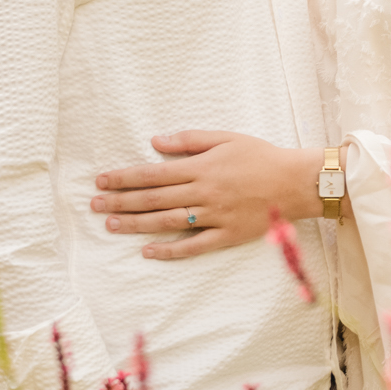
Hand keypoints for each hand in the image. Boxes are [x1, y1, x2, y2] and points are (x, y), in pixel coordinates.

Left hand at [91, 131, 323, 259]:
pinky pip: (194, 246)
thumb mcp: (226, 138)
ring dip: (136, 225)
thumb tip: (155, 141)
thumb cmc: (262, 156)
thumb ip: (190, 139)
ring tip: (111, 225)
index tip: (101, 181)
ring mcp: (215, 216)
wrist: (296, 182)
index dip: (125, 178)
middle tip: (94, 205)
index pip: (153, 173)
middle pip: (154, 199)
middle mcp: (204, 193)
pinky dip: (170, 251)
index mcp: (202, 167)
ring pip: (167, 222)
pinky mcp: (227, 235)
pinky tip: (148, 251)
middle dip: (121, 202)